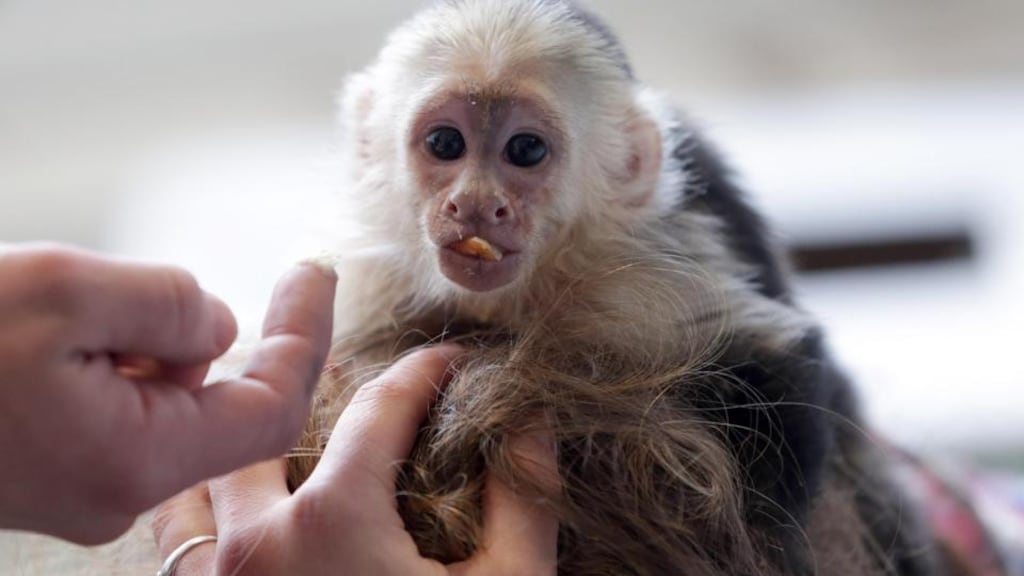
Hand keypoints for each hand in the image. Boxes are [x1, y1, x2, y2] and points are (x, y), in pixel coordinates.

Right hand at [0, 244, 336, 543]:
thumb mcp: (63, 294)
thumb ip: (169, 307)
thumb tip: (221, 331)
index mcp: (138, 459)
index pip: (272, 410)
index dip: (305, 338)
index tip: (315, 274)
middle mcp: (121, 494)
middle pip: (219, 405)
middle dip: (198, 334)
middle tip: (140, 288)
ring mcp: (87, 493)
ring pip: (167, 404)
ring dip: (148, 346)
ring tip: (72, 316)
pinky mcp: (61, 479)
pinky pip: (123, 416)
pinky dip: (116, 368)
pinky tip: (59, 342)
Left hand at [153, 347, 558, 575]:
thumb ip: (523, 501)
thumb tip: (532, 424)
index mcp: (333, 522)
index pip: (380, 408)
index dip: (424, 371)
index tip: (451, 360)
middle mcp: (255, 542)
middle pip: (262, 416)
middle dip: (302, 362)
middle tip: (331, 333)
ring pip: (201, 475)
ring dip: (235, 434)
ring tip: (271, 409)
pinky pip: (178, 541)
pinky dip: (202, 503)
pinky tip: (241, 497)